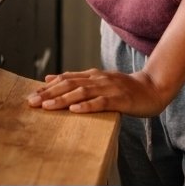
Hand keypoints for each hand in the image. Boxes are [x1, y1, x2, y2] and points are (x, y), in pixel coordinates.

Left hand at [27, 68, 171, 117]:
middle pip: (69, 85)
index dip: (48, 87)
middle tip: (32, 102)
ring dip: (63, 100)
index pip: (65, 79)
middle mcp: (98, 79)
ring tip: (47, 106)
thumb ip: (76, 80)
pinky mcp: (120, 99)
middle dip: (49, 93)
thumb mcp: (98, 81)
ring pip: (81, 93)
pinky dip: (87, 106)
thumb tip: (50, 78)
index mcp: (92, 75)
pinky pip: (101, 102)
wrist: (152, 88)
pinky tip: (75, 110)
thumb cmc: (124, 88)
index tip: (32, 94)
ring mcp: (109, 88)